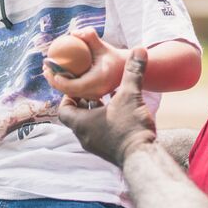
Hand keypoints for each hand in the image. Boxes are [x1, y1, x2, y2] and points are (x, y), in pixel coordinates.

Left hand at [43, 28, 125, 101]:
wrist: (125, 69)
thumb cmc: (112, 56)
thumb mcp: (102, 44)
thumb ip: (90, 36)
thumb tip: (74, 33)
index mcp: (98, 80)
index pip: (74, 85)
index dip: (59, 81)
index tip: (50, 71)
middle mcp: (96, 91)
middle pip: (69, 91)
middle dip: (54, 82)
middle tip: (45, 69)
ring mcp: (95, 96)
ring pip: (71, 93)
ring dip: (57, 84)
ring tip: (48, 72)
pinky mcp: (92, 97)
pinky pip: (75, 92)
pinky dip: (64, 85)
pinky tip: (57, 75)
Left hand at [58, 48, 157, 166]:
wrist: (143, 158)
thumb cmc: (131, 128)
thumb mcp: (131, 95)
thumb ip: (133, 72)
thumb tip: (140, 50)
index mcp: (81, 123)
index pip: (64, 109)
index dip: (70, 96)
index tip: (80, 86)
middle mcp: (85, 137)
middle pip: (76, 116)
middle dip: (85, 102)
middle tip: (95, 89)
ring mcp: (97, 147)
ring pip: (90, 126)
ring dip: (97, 113)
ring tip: (109, 99)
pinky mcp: (109, 152)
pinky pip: (101, 134)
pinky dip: (106, 123)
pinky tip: (121, 114)